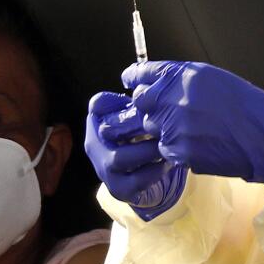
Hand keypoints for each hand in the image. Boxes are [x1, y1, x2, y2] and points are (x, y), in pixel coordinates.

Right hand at [85, 91, 185, 219]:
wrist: (146, 180)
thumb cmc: (143, 141)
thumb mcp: (141, 119)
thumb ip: (141, 100)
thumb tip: (139, 75)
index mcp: (99, 123)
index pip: (97, 106)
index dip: (113, 100)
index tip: (135, 99)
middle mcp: (96, 145)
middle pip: (106, 131)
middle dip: (134, 127)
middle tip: (158, 123)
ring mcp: (105, 169)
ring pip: (119, 158)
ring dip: (145, 150)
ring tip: (164, 144)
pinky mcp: (119, 189)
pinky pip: (135, 180)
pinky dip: (153, 170)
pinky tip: (167, 162)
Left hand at [122, 61, 263, 193]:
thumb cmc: (246, 105)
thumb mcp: (213, 79)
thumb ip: (181, 79)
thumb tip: (158, 83)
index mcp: (183, 76)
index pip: (141, 73)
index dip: (133, 77)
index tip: (130, 81)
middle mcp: (174, 99)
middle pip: (140, 101)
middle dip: (146, 104)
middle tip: (163, 109)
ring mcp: (174, 127)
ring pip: (150, 126)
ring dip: (162, 127)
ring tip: (189, 128)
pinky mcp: (178, 152)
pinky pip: (164, 148)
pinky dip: (174, 147)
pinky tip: (196, 143)